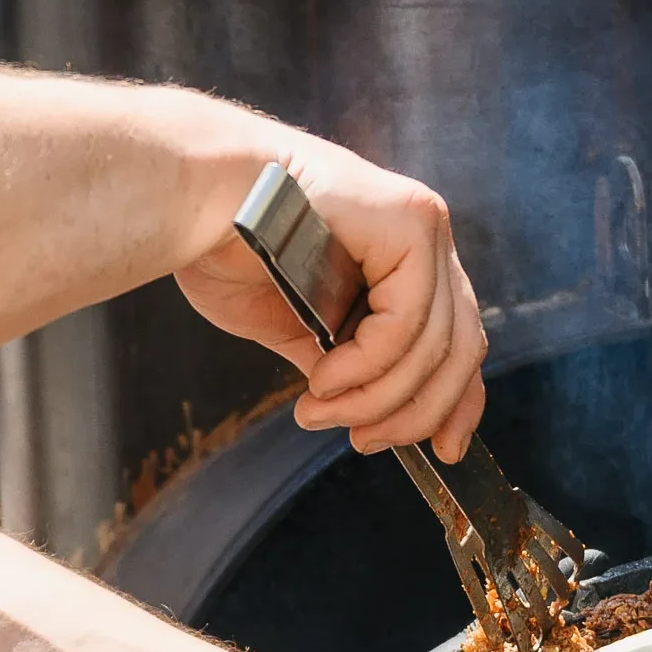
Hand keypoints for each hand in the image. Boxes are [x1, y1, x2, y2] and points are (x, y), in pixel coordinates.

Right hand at [172, 137, 485, 459]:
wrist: (191, 198)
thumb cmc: (226, 248)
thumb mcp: (299, 326)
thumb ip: (346, 362)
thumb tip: (375, 415)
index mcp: (405, 257)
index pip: (460, 339)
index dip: (458, 403)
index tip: (443, 452)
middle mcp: (425, 236)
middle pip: (459, 349)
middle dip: (413, 412)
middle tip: (362, 440)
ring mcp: (422, 224)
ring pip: (436, 345)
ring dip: (375, 397)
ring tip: (321, 408)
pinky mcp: (408, 220)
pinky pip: (406, 323)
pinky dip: (367, 365)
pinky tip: (324, 376)